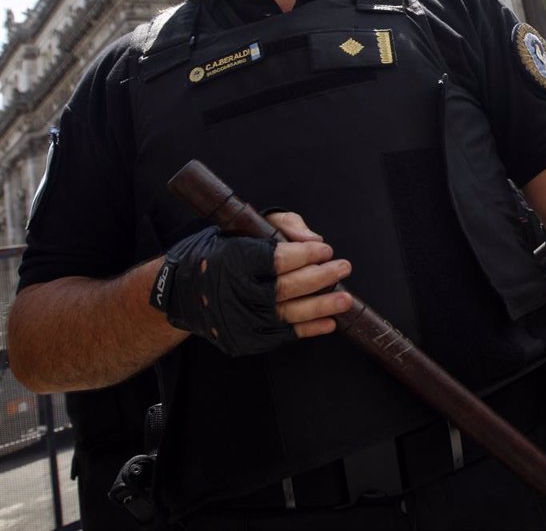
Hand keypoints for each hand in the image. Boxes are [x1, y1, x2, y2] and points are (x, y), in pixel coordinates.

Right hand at [149, 213, 351, 356]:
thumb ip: (282, 226)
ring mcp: (239, 319)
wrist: (179, 293)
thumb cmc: (216, 254)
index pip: (278, 259)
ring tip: (345, 299)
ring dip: (322, 307)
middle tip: (343, 267)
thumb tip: (313, 241)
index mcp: (233, 260)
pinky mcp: (244, 340)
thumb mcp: (242, 227)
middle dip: (321, 278)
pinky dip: (309, 329)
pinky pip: (283, 335)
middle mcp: (235, 292)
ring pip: (288, 314)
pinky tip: (329, 322)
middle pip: (287, 287)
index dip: (306, 255)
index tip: (325, 251)